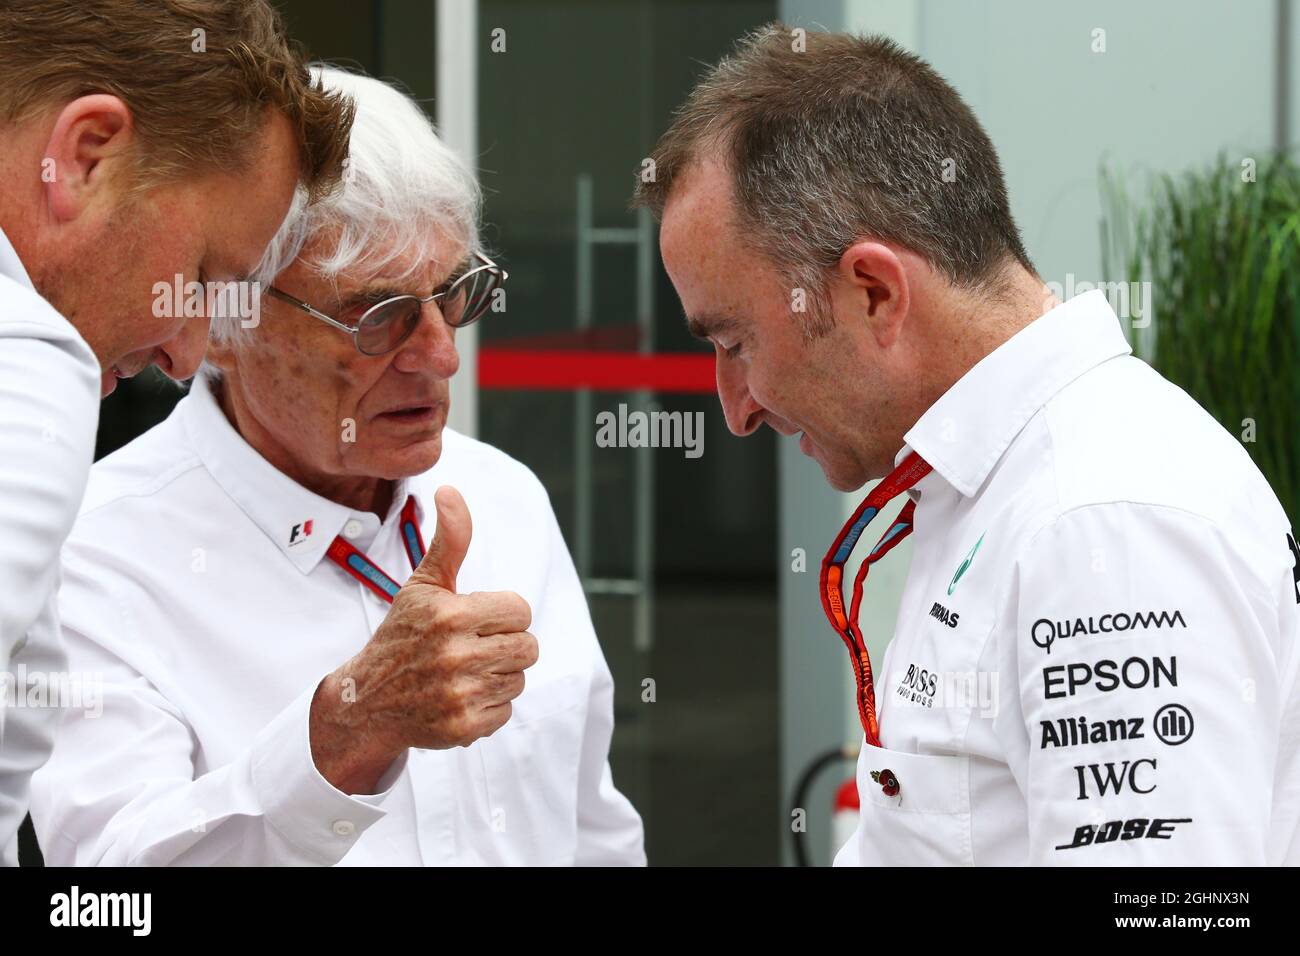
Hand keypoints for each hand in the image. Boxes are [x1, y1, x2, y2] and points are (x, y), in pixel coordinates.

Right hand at [309, 485, 537, 792]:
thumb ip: (450, 540)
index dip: (503, 613)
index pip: (520, 610)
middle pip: (528, 647)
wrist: (368, 700)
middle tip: (475, 646)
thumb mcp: (424, 584)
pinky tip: (460, 696)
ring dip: (498, 675)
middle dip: (506, 644)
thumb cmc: (403, 635)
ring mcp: (460, 694)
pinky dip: (488, 705)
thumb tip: (451, 490)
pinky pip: (506, 710)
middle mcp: (456, 655)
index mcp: (451, 615)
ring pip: (519, 679)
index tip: (477, 618)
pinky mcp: (464, 727)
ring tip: (465, 671)